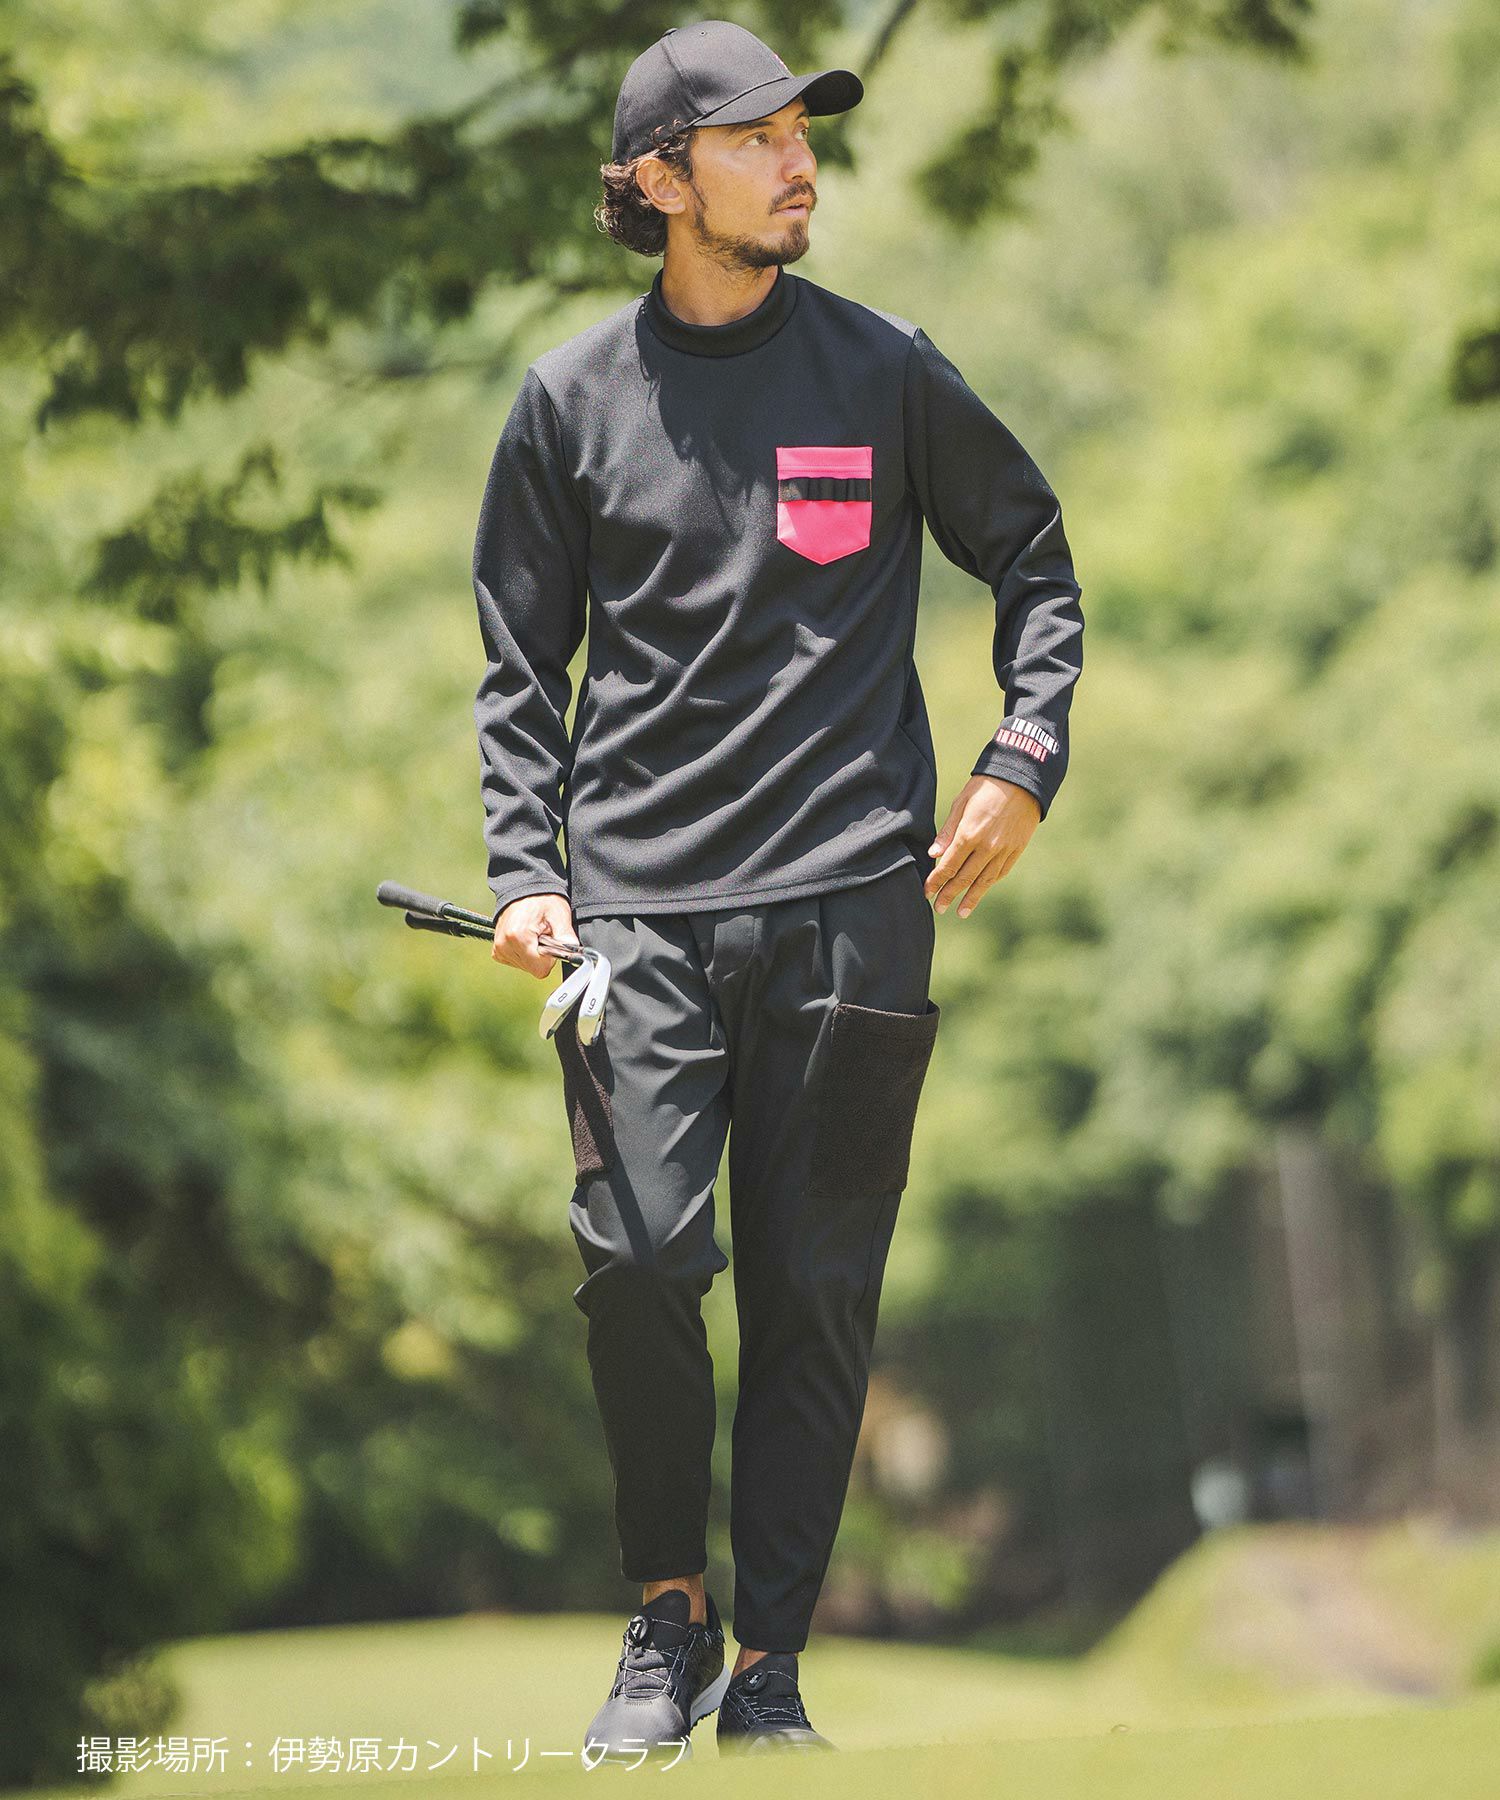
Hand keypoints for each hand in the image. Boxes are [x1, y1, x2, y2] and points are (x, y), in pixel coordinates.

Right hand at [492, 893, 580, 977]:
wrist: (525, 890)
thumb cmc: (542, 900)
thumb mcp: (559, 915)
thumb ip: (567, 939)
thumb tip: (575, 956)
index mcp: (518, 936)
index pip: (540, 969)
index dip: (550, 958)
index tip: (550, 941)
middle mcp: (504, 945)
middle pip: (533, 968)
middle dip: (542, 955)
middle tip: (542, 935)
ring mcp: (499, 949)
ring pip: (526, 967)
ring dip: (534, 954)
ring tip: (534, 934)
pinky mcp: (498, 951)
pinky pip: (517, 962)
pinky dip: (525, 953)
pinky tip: (527, 938)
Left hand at [924, 776, 1041, 916]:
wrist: (1021, 779)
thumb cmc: (986, 786)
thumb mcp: (961, 803)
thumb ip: (948, 831)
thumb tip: (933, 855)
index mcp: (969, 834)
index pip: (948, 866)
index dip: (936, 881)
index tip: (927, 892)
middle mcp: (987, 847)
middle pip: (965, 878)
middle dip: (950, 894)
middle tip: (939, 908)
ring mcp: (1004, 850)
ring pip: (984, 881)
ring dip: (971, 898)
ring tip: (961, 912)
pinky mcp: (1016, 849)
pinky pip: (1001, 872)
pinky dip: (989, 883)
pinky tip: (981, 890)